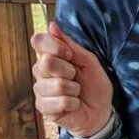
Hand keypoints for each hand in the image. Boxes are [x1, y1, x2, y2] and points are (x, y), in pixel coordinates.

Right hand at [30, 21, 113, 137]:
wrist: (100, 112)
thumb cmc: (94, 86)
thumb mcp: (88, 62)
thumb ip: (70, 45)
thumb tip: (51, 25)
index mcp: (50, 56)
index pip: (38, 41)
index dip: (55, 46)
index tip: (70, 55)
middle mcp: (41, 72)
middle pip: (46, 62)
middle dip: (69, 71)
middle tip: (76, 78)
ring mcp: (40, 90)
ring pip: (56, 84)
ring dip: (73, 90)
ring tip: (76, 93)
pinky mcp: (43, 107)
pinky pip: (59, 101)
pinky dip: (72, 103)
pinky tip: (73, 105)